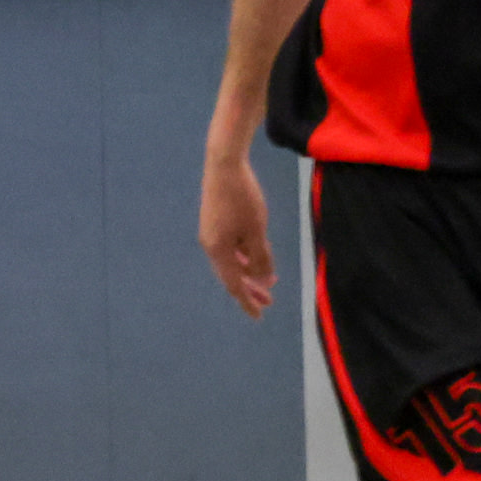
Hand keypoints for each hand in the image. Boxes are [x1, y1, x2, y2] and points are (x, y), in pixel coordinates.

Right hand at [198, 152, 279, 317]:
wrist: (224, 165)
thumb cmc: (243, 199)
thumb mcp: (257, 231)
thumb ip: (260, 257)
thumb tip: (263, 279)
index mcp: (218, 250)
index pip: (234, 284)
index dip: (247, 301)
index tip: (259, 316)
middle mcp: (211, 245)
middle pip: (231, 275)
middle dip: (251, 288)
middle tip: (270, 301)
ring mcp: (211, 233)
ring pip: (232, 261)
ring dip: (249, 271)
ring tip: (269, 279)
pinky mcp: (215, 222)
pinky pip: (230, 248)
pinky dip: (244, 257)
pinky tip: (257, 256)